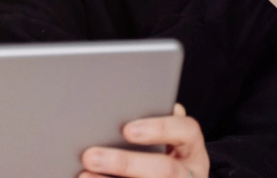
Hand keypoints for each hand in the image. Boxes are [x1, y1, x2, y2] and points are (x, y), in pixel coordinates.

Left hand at [80, 103, 207, 177]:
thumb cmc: (166, 161)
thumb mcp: (170, 144)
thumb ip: (157, 127)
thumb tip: (139, 105)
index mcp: (192, 150)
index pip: (187, 131)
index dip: (159, 129)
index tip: (126, 130)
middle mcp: (191, 174)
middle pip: (165, 169)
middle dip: (125, 163)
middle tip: (90, 156)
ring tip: (84, 176)